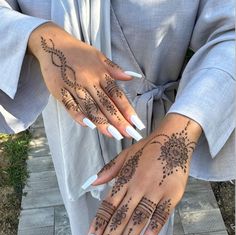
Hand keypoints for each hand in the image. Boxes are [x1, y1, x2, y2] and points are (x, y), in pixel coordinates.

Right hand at [28, 23, 143, 139]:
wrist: (52, 44)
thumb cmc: (79, 52)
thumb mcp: (99, 56)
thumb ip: (114, 69)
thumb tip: (131, 78)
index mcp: (101, 73)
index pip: (117, 95)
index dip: (127, 110)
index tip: (137, 123)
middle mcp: (89, 80)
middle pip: (106, 104)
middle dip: (118, 121)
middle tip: (130, 134)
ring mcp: (74, 86)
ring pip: (90, 107)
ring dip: (102, 122)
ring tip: (113, 135)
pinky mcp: (60, 91)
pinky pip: (70, 106)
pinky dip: (78, 115)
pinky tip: (88, 126)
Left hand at [80, 113, 201, 234]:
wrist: (173, 138)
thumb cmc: (148, 148)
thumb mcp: (125, 155)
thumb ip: (107, 171)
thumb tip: (88, 183)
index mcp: (124, 179)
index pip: (107, 207)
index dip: (97, 226)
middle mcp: (137, 187)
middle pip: (119, 218)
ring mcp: (155, 191)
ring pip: (138, 219)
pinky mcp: (172, 194)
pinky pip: (161, 214)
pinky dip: (153, 229)